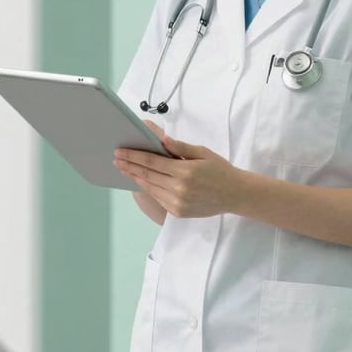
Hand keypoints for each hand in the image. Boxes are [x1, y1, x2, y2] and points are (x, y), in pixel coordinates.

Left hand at [114, 124, 242, 217]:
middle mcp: (179, 189)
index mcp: (185, 171)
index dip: (134, 156)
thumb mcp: (203, 153)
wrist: (235, 194)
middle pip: (147, 175)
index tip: (120, 151)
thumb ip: (181, 147)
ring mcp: (177, 203)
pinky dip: (148, 188)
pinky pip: (158, 197)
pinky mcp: (178, 212)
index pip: (152, 162)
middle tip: (116, 159)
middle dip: (130, 166)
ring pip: (150, 188)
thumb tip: (162, 140)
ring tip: (124, 169)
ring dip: (136, 177)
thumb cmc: (220, 170)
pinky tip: (141, 180)